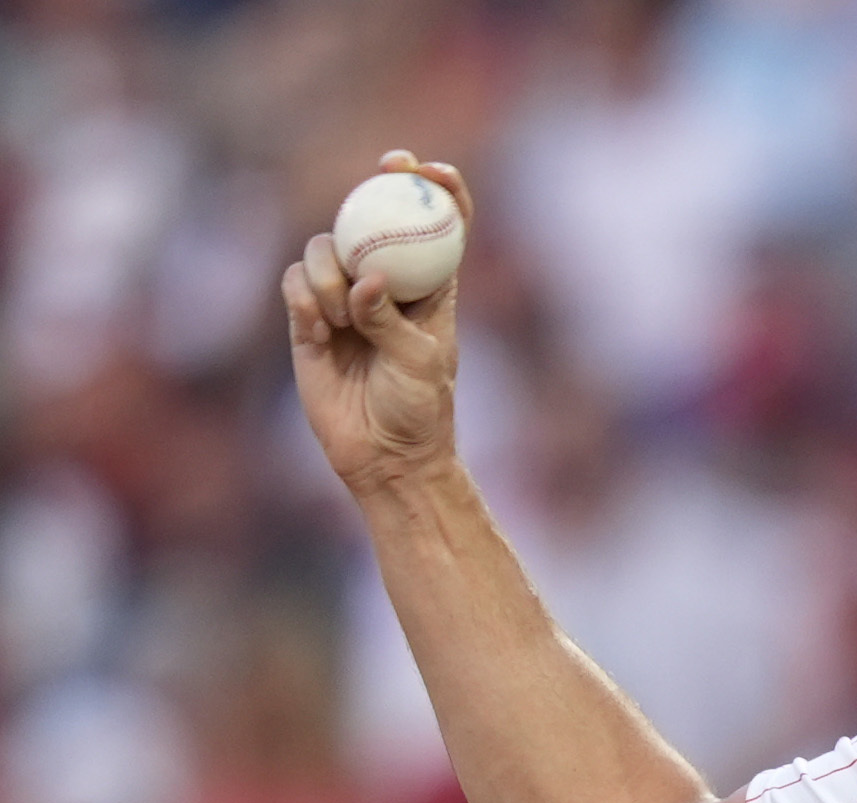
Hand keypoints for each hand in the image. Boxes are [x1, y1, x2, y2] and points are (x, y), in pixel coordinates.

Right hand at [279, 151, 468, 493]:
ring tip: (342, 319)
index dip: (436, 190)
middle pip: (373, 219)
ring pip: (324, 249)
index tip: (428, 168)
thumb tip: (370, 280)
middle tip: (380, 173)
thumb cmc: (419, 411)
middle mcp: (385, 284)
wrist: (383, 456)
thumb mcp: (419, 363)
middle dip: (373, 189)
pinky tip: (320, 328)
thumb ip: (392, 320)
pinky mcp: (308, 319)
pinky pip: (294, 282)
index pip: (438, 227)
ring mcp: (344, 298)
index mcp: (431, 289)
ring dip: (329, 273)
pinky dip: (303, 296)